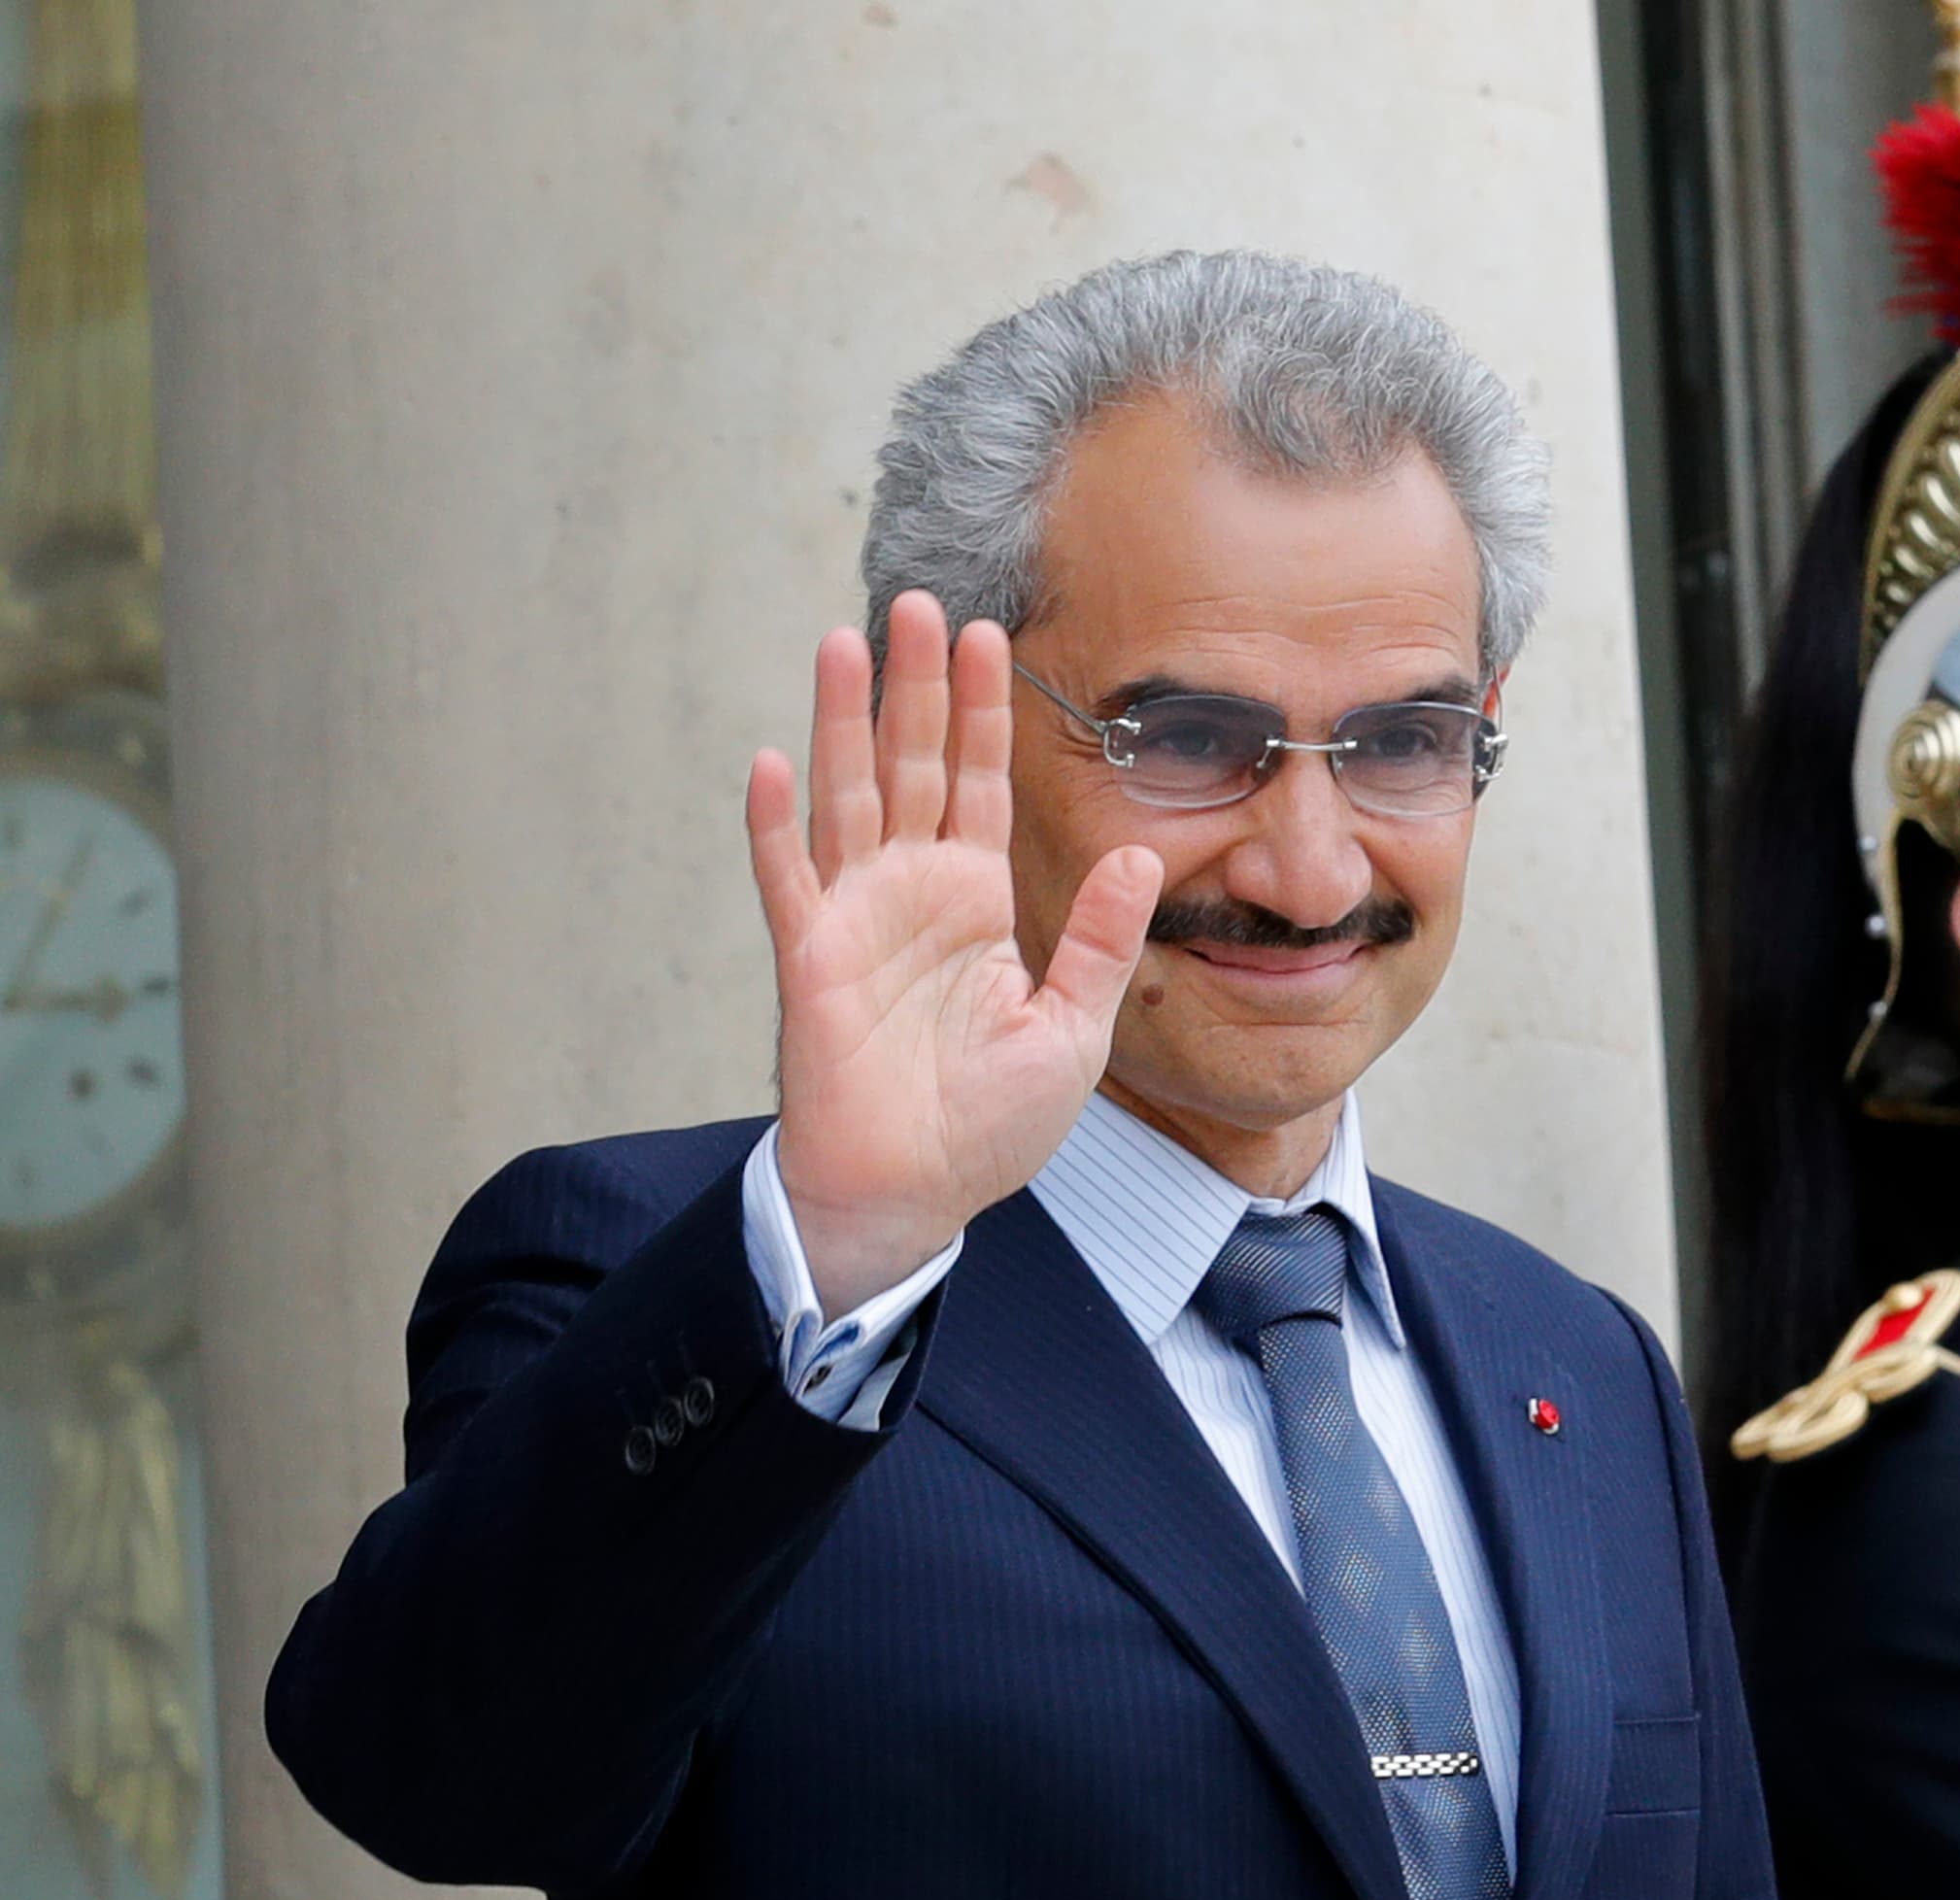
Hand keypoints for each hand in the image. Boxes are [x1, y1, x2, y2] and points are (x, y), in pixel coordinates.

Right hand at [747, 592, 1160, 1311]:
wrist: (916, 1193)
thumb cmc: (990, 1123)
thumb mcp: (1072, 1028)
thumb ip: (1099, 940)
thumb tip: (1140, 856)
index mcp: (977, 901)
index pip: (981, 783)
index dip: (983, 710)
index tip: (986, 634)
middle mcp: (914, 892)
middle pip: (914, 765)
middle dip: (917, 685)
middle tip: (917, 602)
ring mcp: (856, 917)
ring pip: (849, 796)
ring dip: (844, 721)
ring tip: (845, 642)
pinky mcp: (810, 958)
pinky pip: (790, 878)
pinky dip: (779, 823)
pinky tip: (776, 761)